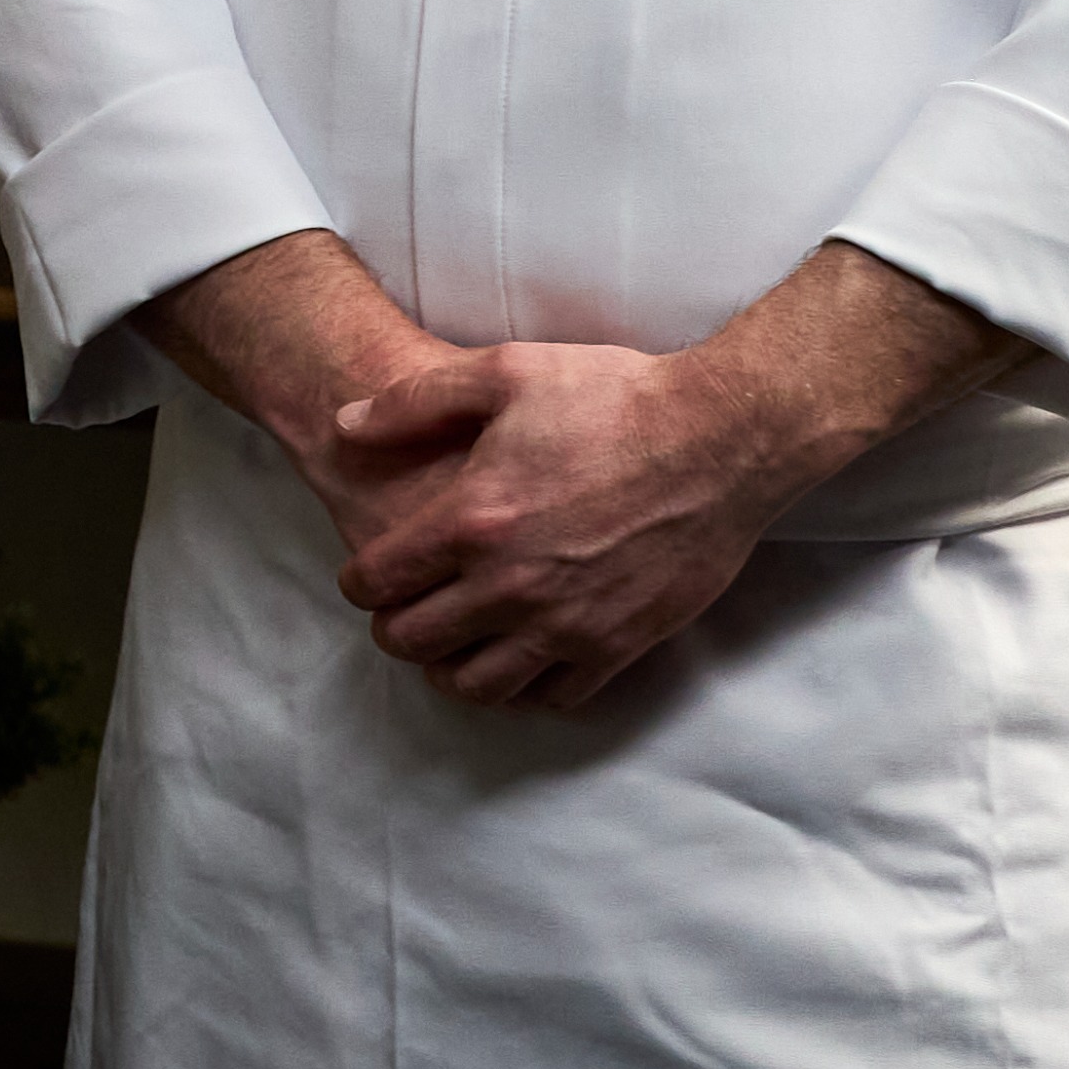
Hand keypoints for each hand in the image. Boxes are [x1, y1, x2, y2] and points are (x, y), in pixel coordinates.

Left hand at [317, 337, 803, 708]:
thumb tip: (344, 426)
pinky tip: (525, 653)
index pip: (375, 582)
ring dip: (452, 667)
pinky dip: (528, 685)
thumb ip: (413, 402)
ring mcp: (567, 622)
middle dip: (394, 627)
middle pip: (412, 642)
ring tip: (458, 640)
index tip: (371, 573)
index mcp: (472, 521)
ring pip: (477, 685)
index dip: (360, 581)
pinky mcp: (620, 643)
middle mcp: (512, 584)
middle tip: (406, 609)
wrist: (724, 436)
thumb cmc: (616, 398)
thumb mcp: (505, 372)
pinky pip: (554, 695)